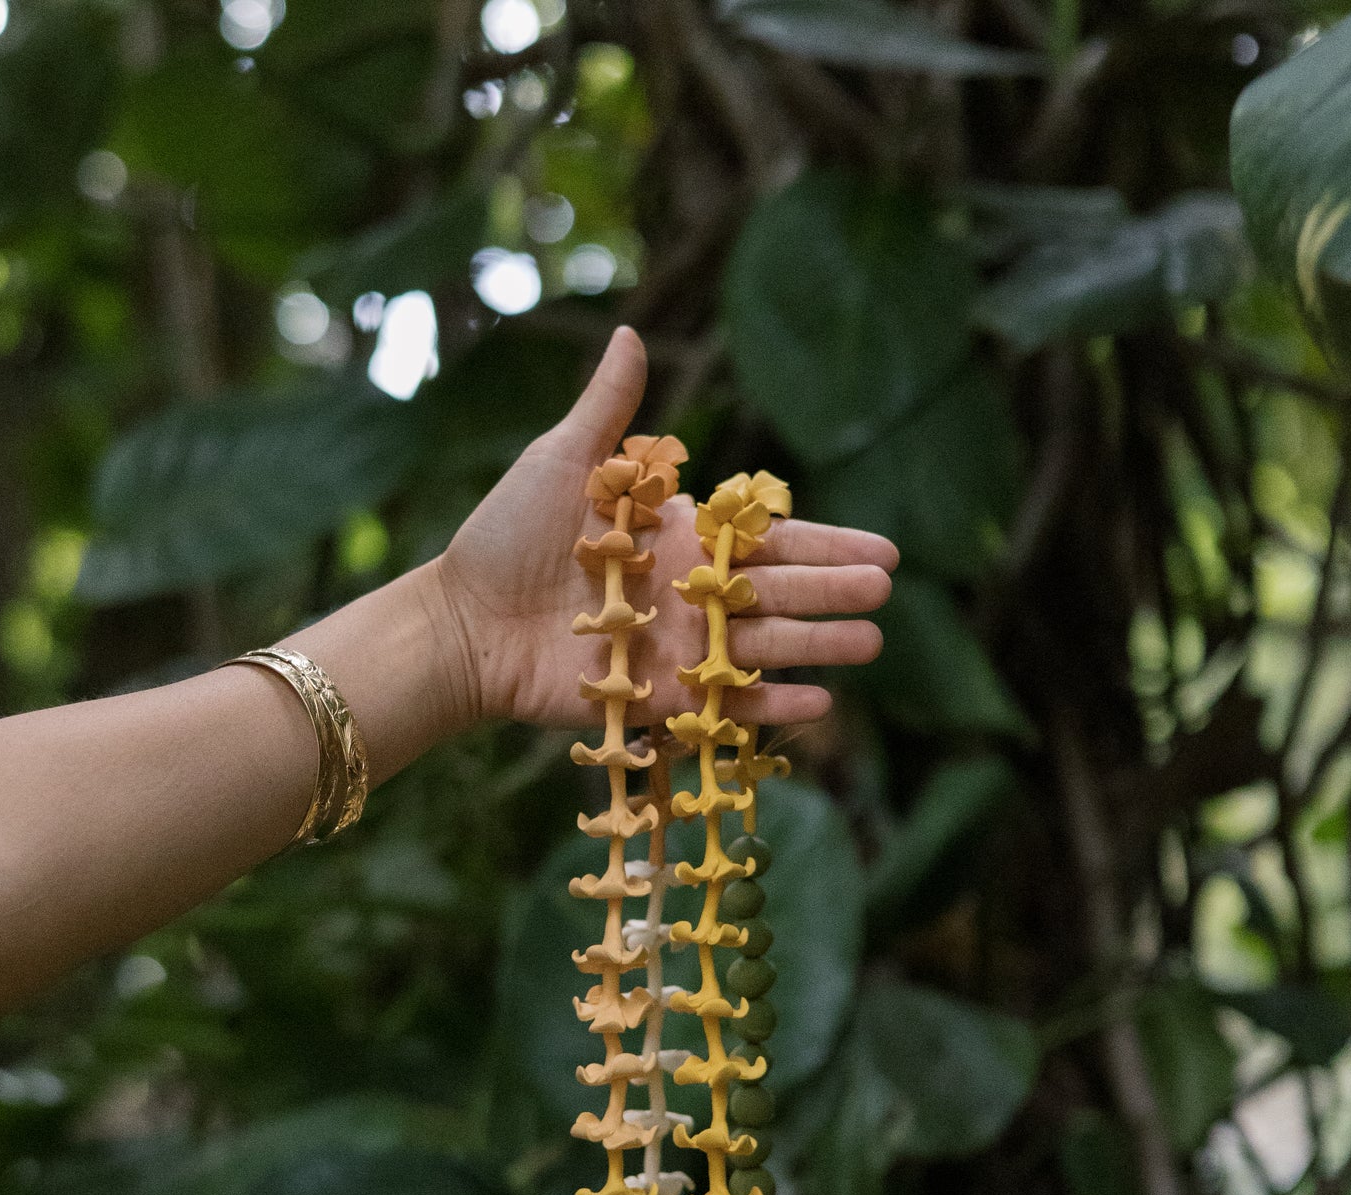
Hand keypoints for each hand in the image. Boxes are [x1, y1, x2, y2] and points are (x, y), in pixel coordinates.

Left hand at [429, 325, 895, 732]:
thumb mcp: (562, 460)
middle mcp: (689, 594)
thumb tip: (631, 332)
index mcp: (680, 536)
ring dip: (819, 645)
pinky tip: (820, 702)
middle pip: (779, 592)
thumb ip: (608, 409)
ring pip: (763, 645)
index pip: (770, 539)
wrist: (465, 620)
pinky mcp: (657, 698)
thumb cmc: (505, 537)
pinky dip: (769, 705)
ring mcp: (678, 649)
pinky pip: (725, 703)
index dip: (826, 542)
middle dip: (835, 589)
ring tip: (871, 641)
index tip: (884, 549)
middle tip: (885, 588)